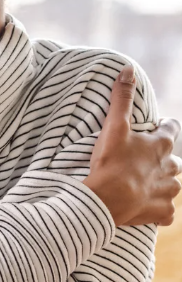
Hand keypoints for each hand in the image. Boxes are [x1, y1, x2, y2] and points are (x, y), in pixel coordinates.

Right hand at [83, 65, 181, 225]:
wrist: (108, 199)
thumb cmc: (111, 162)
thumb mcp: (114, 127)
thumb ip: (121, 98)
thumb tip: (128, 69)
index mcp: (161, 145)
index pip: (171, 129)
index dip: (162, 127)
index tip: (152, 129)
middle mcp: (171, 167)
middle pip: (173, 160)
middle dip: (161, 160)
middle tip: (140, 162)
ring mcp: (168, 191)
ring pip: (172, 186)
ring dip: (161, 184)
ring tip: (142, 185)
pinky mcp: (161, 212)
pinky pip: (166, 212)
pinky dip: (158, 210)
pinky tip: (148, 209)